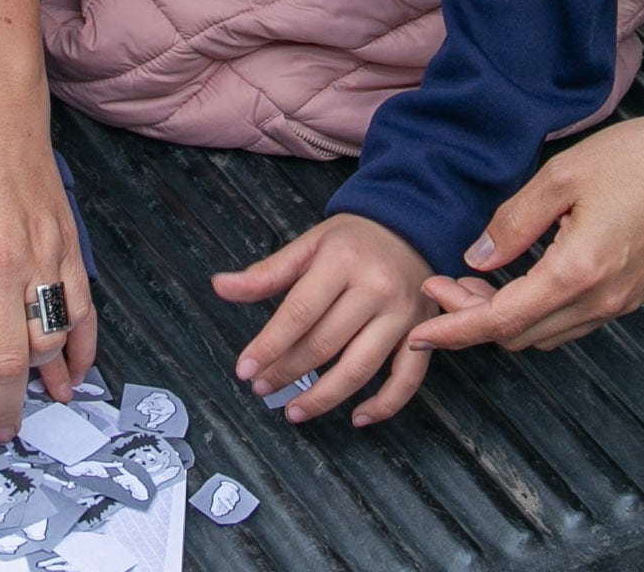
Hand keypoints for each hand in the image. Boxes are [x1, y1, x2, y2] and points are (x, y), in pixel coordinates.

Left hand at [211, 214, 436, 428]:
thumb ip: (267, 273)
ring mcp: (403, 314)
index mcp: (342, 261)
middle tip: (262, 388)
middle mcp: (376, 288)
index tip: (245, 370)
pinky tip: (357, 417)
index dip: (268, 345)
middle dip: (287, 372)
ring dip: (324, 398)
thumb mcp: (310, 244)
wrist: (411, 227)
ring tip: (294, 410)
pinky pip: (407, 379)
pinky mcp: (422, 333)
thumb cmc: (355, 240)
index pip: (299, 312)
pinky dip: (384, 405)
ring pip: (360, 368)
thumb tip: (221, 287)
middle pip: (324, 344)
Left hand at [406, 81, 643, 354]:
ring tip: (478, 280)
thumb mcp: (560, 177)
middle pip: (519, 336)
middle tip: (444, 282)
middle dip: (473, 319)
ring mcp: (620, 302)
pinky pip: (572, 320)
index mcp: (576, 272)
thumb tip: (476, 258)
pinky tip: (522, 278)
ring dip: (506, 318)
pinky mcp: (632, 295)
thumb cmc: (639, 158)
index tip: (421, 327)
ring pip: (546, 334)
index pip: (499, 320)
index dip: (453, 327)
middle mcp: (600, 300)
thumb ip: (512, 223)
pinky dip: (538, 311)